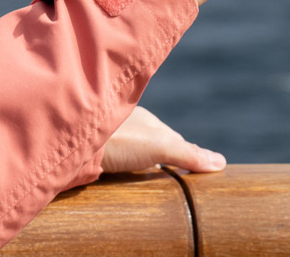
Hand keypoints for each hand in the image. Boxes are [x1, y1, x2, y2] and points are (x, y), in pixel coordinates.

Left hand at [100, 106, 225, 173]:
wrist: (69, 140)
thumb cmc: (116, 139)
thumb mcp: (159, 145)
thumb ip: (186, 153)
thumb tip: (220, 162)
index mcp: (145, 118)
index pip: (171, 136)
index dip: (182, 151)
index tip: (192, 164)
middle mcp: (125, 120)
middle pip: (149, 139)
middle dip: (159, 152)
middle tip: (169, 170)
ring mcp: (107, 132)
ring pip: (129, 145)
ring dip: (137, 157)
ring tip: (144, 171)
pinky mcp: (90, 146)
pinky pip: (111, 152)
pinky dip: (120, 160)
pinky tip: (117, 167)